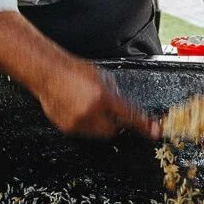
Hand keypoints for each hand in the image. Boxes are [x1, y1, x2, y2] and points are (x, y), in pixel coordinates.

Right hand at [36, 56, 159, 138]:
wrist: (49, 73)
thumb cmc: (74, 70)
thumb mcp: (103, 77)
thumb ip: (115, 93)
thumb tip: (123, 106)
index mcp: (103, 97)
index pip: (129, 115)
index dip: (144, 124)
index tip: (155, 131)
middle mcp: (91, 112)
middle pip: (114, 129)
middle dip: (115, 121)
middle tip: (107, 109)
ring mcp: (78, 123)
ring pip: (99, 133)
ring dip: (100, 123)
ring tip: (88, 106)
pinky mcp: (68, 128)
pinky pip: (85, 132)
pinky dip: (86, 124)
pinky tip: (78, 109)